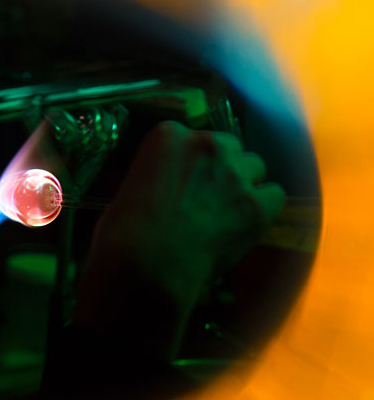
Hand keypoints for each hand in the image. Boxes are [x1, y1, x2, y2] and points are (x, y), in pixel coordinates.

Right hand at [75, 121, 285, 359]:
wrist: (147, 265)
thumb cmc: (124, 231)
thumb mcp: (130, 188)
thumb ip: (157, 176)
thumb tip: (164, 189)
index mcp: (169, 135)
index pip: (193, 138)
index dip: (192, 163)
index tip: (184, 181)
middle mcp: (208, 145)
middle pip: (229, 146)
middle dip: (221, 168)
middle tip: (207, 197)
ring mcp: (237, 174)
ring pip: (255, 167)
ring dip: (244, 184)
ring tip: (226, 212)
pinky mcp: (258, 205)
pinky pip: (275, 195)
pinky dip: (264, 208)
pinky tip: (245, 225)